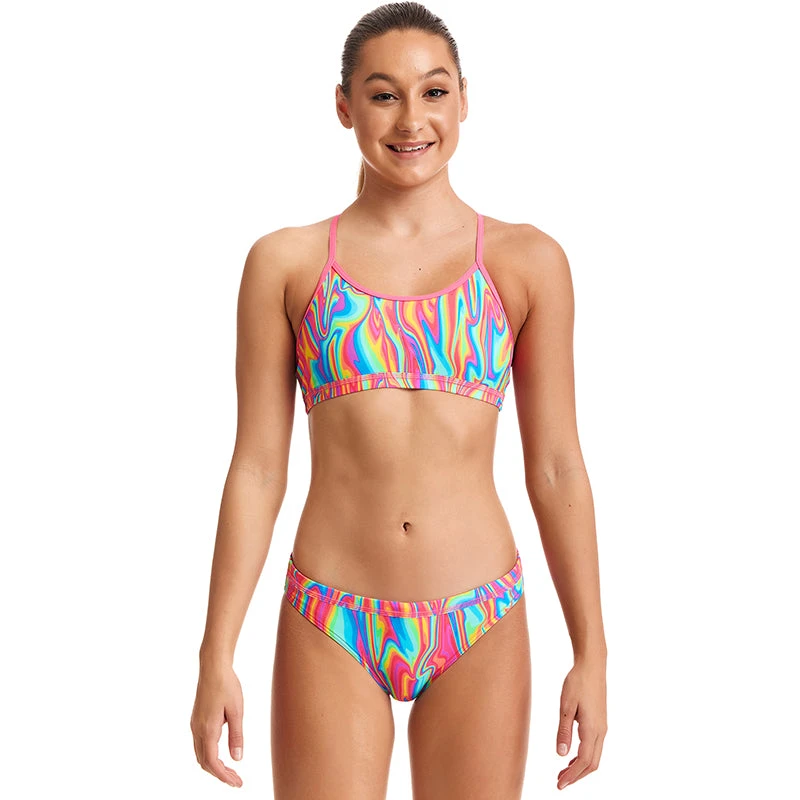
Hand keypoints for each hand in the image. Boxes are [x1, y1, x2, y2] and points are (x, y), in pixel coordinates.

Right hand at [190, 662, 244, 787]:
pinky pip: (200, 744)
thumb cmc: (227, 685)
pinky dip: (210, 755)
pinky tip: (222, 754)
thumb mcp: (236, 711)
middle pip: (204, 762)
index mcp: (207, 729)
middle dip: (220, 774)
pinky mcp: (196, 719)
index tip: (238, 783)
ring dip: (214, 766)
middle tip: (237, 780)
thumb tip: (237, 759)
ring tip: (231, 771)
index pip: (213, 763)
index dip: (224, 776)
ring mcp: (195, 725)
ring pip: (200, 754)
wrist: (213, 666)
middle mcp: (197, 730)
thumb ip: (236, 736)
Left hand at [555, 659, 606, 789]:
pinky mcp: (600, 722)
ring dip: (580, 767)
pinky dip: (584, 757)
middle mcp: (601, 731)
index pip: (584, 761)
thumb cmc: (577, 682)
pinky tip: (572, 756)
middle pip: (592, 764)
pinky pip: (594, 747)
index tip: (560, 785)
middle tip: (559, 782)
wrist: (592, 666)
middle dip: (576, 776)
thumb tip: (561, 755)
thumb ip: (563, 731)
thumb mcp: (565, 706)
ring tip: (563, 772)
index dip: (572, 776)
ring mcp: (602, 727)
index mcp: (592, 729)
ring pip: (594, 756)